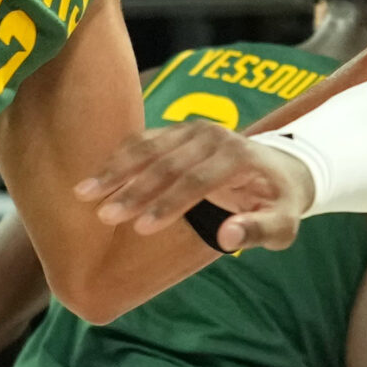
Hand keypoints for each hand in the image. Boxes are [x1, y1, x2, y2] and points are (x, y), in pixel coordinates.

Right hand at [77, 126, 313, 245]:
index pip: (199, 179)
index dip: (170, 203)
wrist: (277, 170)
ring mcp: (192, 129)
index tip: (143, 228)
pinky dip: (116, 160)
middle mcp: (213, 134)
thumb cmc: (278, 204)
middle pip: (168, 163)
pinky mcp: (176, 131)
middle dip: (134, 190)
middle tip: (105, 216)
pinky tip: (93, 181)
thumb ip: (259, 231)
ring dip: (115, 171)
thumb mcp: (283, 224)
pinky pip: (142, 142)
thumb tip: (227, 237)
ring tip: (84, 195)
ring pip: (148, 147)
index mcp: (239, 155)